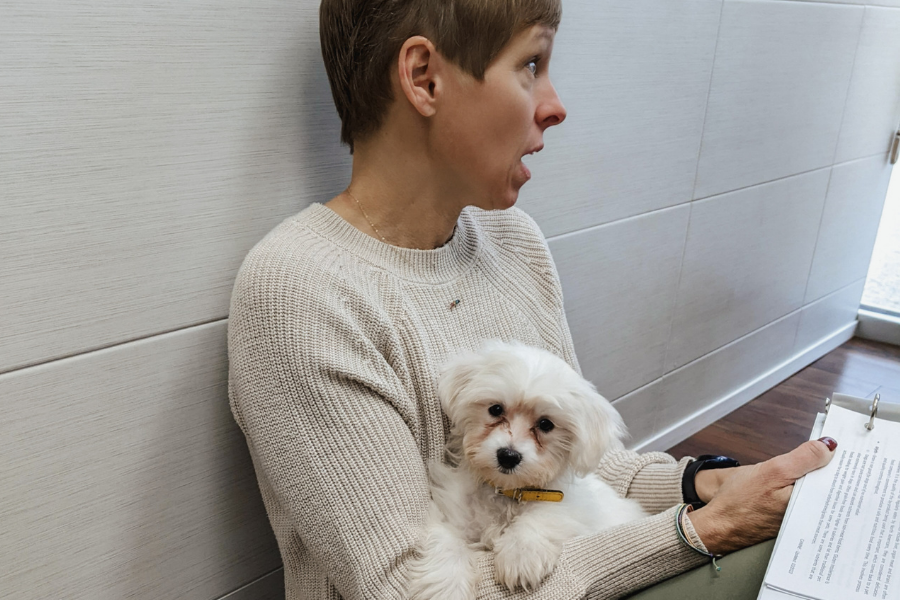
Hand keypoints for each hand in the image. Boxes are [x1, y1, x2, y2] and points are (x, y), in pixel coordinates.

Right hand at [688, 437, 837, 554]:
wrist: (719, 525)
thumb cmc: (739, 502)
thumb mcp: (772, 471)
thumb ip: (803, 458)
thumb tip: (829, 446)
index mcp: (812, 505)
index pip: (838, 479)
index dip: (839, 459)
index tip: (838, 442)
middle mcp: (811, 516)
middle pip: (829, 485)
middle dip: (829, 466)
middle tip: (824, 446)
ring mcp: (801, 518)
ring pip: (816, 491)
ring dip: (816, 475)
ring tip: (815, 458)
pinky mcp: (791, 518)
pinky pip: (805, 497)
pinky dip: (804, 485)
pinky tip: (799, 476)